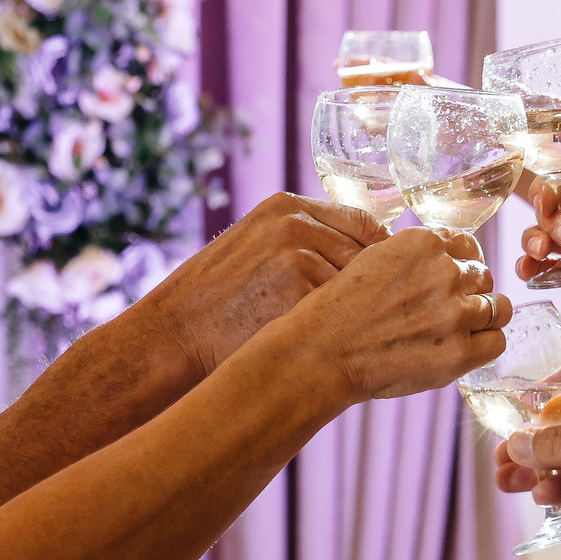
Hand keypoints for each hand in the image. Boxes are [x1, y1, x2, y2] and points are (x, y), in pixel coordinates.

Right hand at [130, 192, 386, 378]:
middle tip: (375, 320)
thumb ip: (303, 240)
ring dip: (363, 314)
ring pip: (360, 287)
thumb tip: (365, 256)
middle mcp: (295, 223)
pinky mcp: (299, 294)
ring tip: (354, 340)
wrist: (174, 335)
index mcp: (286, 206)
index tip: (386, 285)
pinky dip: (348, 335)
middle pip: (369, 255)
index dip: (380, 258)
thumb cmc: (215, 302)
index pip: (364, 223)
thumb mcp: (254, 248)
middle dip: (374, 290)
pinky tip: (339, 352)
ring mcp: (298, 256)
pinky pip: (346, 316)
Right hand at [274, 226, 504, 402]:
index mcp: (423, 243)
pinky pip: (497, 342)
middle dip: (470, 293)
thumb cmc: (338, 311)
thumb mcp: (372, 260)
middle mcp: (445, 273)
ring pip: (497, 308)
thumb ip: (413, 257)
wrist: (321, 353)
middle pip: (483, 277)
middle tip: (446, 313)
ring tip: (455, 333)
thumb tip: (445, 261)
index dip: (462, 265)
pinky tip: (463, 350)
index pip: (468, 246)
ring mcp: (455, 314)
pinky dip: (484, 345)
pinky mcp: (458, 352)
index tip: (452, 281)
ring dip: (480, 320)